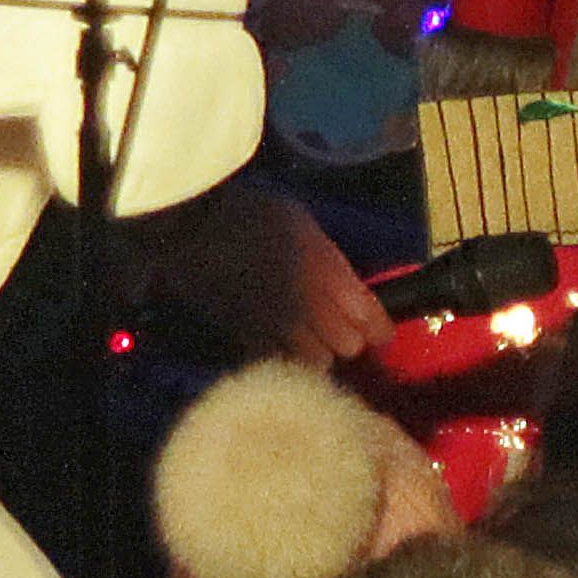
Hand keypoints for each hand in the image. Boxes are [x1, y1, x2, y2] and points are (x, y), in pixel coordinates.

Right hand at [141, 181, 389, 367]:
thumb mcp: (304, 226)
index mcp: (327, 271)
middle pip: (348, 347)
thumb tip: (349, 288)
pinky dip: (288, 361)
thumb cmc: (252, 215)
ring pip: (317, 363)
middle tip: (342, 331)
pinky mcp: (249, 339)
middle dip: (348, 341)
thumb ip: (330, 262)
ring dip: (319, 355)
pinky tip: (284, 349)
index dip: (379, 329)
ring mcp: (278, 326)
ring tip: (313, 344)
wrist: (197, 228)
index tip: (381, 332)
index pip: (370, 316)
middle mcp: (309, 305)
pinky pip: (281, 363)